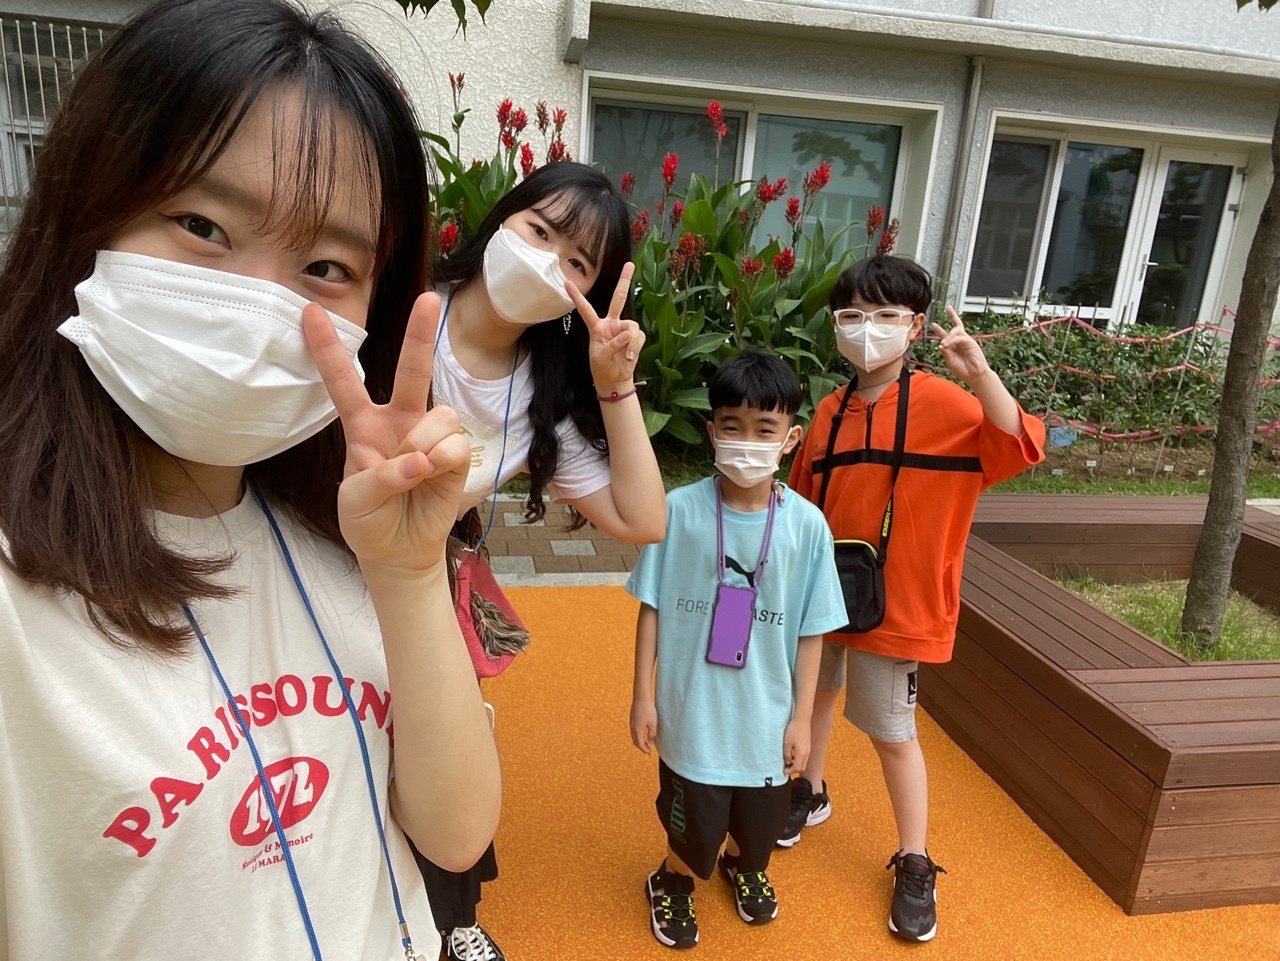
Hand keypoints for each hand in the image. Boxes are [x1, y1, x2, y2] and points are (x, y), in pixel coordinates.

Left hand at [302, 293, 468, 573]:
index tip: (308, 311)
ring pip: (438, 414)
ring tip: (415, 472)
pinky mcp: (456, 456)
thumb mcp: (354, 501)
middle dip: (419, 334)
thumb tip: (422, 460)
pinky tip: (433, 475)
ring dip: (424, 443)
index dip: (326, 348)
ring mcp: (429, 436)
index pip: (342, 382)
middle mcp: (399, 421)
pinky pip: (456, 443)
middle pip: (412, 370)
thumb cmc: (369, 521)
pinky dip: (442, 461)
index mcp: (362, 425)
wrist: (399, 552)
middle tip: (428, 298)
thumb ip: (381, 477)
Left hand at [567, 262, 642, 392]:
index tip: (566, 282)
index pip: (585, 309)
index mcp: (596, 327)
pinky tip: (630, 357)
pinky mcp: (635, 338)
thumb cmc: (602, 368)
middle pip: (618, 299)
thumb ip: (613, 345)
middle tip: (630, 264)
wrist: (615, 381)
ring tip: (627, 356)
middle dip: (624, 282)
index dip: (577, 296)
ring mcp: (624, 330)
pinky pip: (638, 337)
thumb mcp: (600, 358)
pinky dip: (635, 347)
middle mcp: (611, 324)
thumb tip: (627, 333)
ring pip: (632, 326)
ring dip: (631, 342)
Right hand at [630, 698, 657, 753]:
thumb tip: (650, 742)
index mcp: (638, 731)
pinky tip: (643, 732)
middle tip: (648, 750)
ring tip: (646, 742)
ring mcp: (632, 723)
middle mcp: (633, 728)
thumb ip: (652, 734)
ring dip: (639, 741)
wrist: (641, 697)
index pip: (640, 744)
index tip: (649, 753)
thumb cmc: (648, 710)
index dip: (644, 750)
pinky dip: (638, 735)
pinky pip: (634, 730)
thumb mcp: (653, 723)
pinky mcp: (632, 719)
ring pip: (634, 736)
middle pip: (635, 741)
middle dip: (641, 747)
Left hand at [784, 718, 809, 774]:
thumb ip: (787, 754)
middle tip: (786, 767)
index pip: (797, 768)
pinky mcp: (808, 746)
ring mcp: (808, 750)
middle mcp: (807, 753)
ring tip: (788, 761)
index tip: (783, 770)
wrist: (802, 720)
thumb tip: (788, 762)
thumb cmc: (793, 730)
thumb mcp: (787, 743)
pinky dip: (799, 760)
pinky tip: (792, 754)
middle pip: (802, 768)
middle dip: (794, 770)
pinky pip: (804, 757)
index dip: (790, 771)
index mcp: (801, 753)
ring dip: (796, 765)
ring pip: (804, 763)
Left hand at [931, 306, 992, 386]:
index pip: (946, 335)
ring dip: (948, 336)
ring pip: (956, 331)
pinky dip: (952, 340)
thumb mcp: (949, 361)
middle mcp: (959, 341)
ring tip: (944, 343)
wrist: (973, 374)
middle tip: (948, 307)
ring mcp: (965, 340)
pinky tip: (947, 345)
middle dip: (952, 315)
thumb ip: (945, 352)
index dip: (940, 329)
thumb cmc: (962, 369)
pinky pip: (959, 338)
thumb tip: (940, 344)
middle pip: (956, 325)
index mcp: (952, 346)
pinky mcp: (970, 342)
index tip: (933, 324)